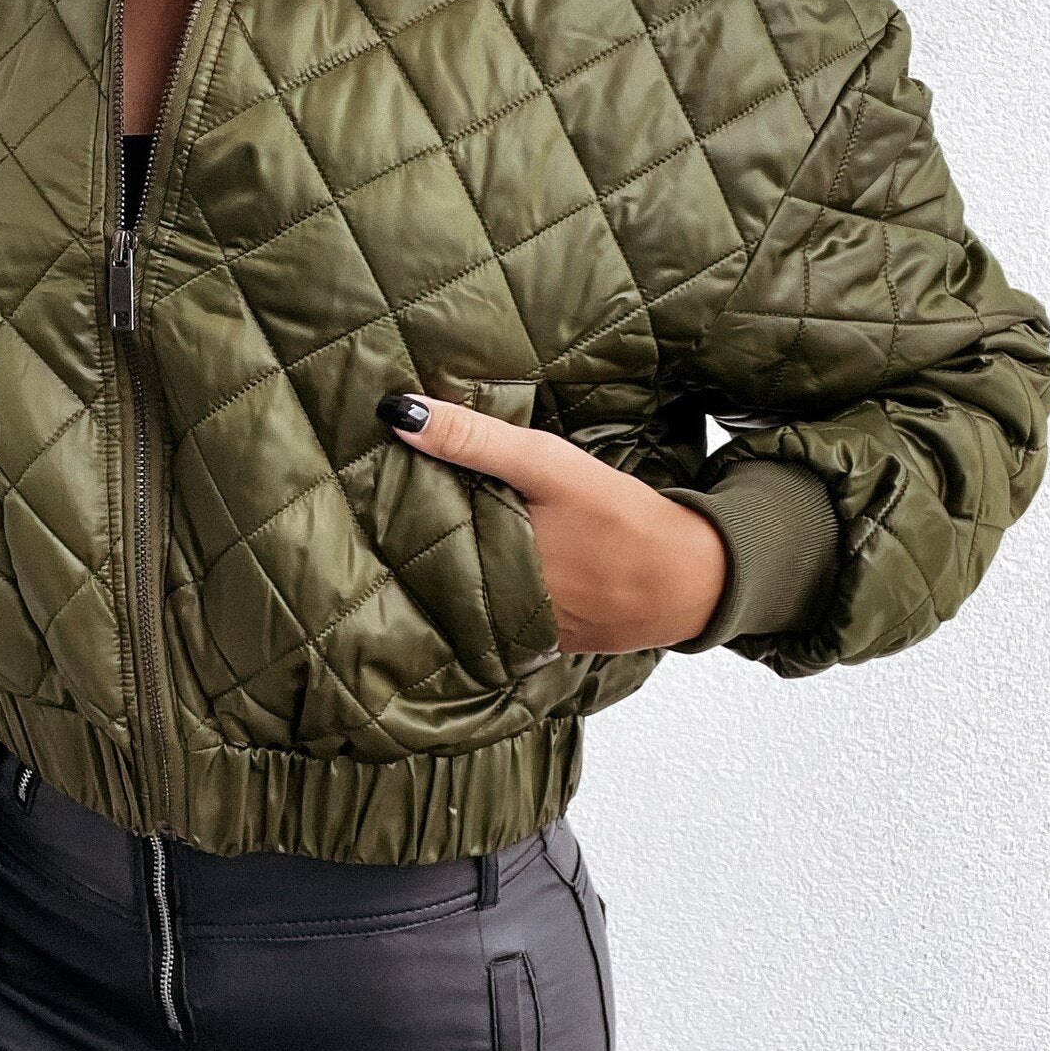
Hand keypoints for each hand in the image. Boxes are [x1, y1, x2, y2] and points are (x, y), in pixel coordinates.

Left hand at [376, 391, 728, 653]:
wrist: (690, 580)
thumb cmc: (619, 518)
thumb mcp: (547, 467)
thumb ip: (474, 440)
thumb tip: (398, 412)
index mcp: (483, 560)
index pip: (411, 539)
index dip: (385, 518)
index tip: (358, 494)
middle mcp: (489, 603)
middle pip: (432, 571)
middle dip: (408, 547)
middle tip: (373, 515)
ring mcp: (515, 628)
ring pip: (462, 596)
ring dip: (442, 573)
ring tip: (408, 542)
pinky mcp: (544, 638)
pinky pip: (498, 614)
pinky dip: (485, 593)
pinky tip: (475, 571)